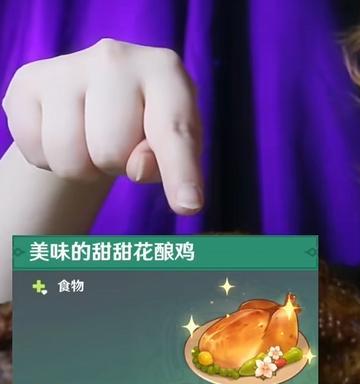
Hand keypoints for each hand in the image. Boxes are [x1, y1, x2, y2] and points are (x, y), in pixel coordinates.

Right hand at [2, 38, 203, 213]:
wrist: (96, 95)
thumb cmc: (149, 123)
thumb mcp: (174, 142)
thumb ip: (171, 161)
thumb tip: (139, 168)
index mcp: (164, 70)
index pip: (174, 132)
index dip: (180, 172)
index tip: (189, 206)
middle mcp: (115, 59)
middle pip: (111, 152)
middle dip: (117, 166)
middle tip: (121, 146)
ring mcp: (66, 67)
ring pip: (69, 158)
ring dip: (83, 169)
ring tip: (93, 142)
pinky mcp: (27, 82)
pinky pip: (35, 153)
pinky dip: (50, 161)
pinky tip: (65, 134)